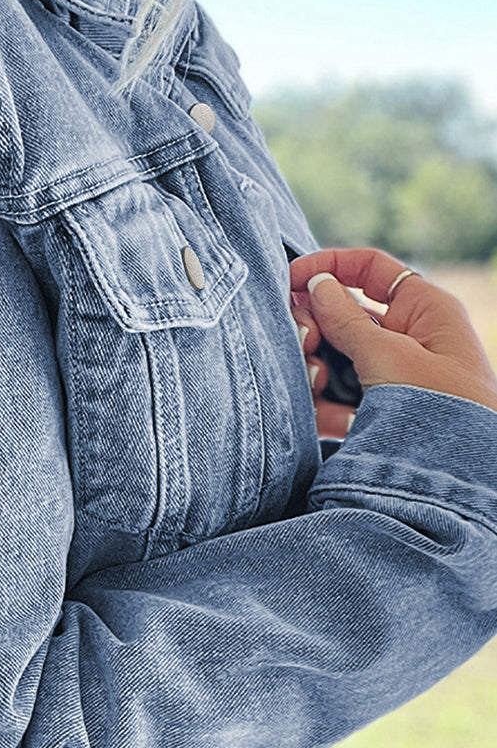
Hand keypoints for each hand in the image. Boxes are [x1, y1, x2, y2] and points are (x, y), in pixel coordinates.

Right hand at [289, 247, 496, 418]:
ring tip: (316, 384)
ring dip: (317, 367)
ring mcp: (392, 377)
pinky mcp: (378, 413)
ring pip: (337, 357)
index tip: (289, 280)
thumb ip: (345, 318)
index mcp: (424, 309)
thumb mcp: (388, 355)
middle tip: (305, 342)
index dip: (329, 267)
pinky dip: (326, 404)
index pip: (370, 269)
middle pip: (345, 314)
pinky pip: (341, 397)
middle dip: (316, 326)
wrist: (458, 480)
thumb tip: (315, 285)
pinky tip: (326, 415)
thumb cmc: (444, 408)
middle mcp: (408, 338)